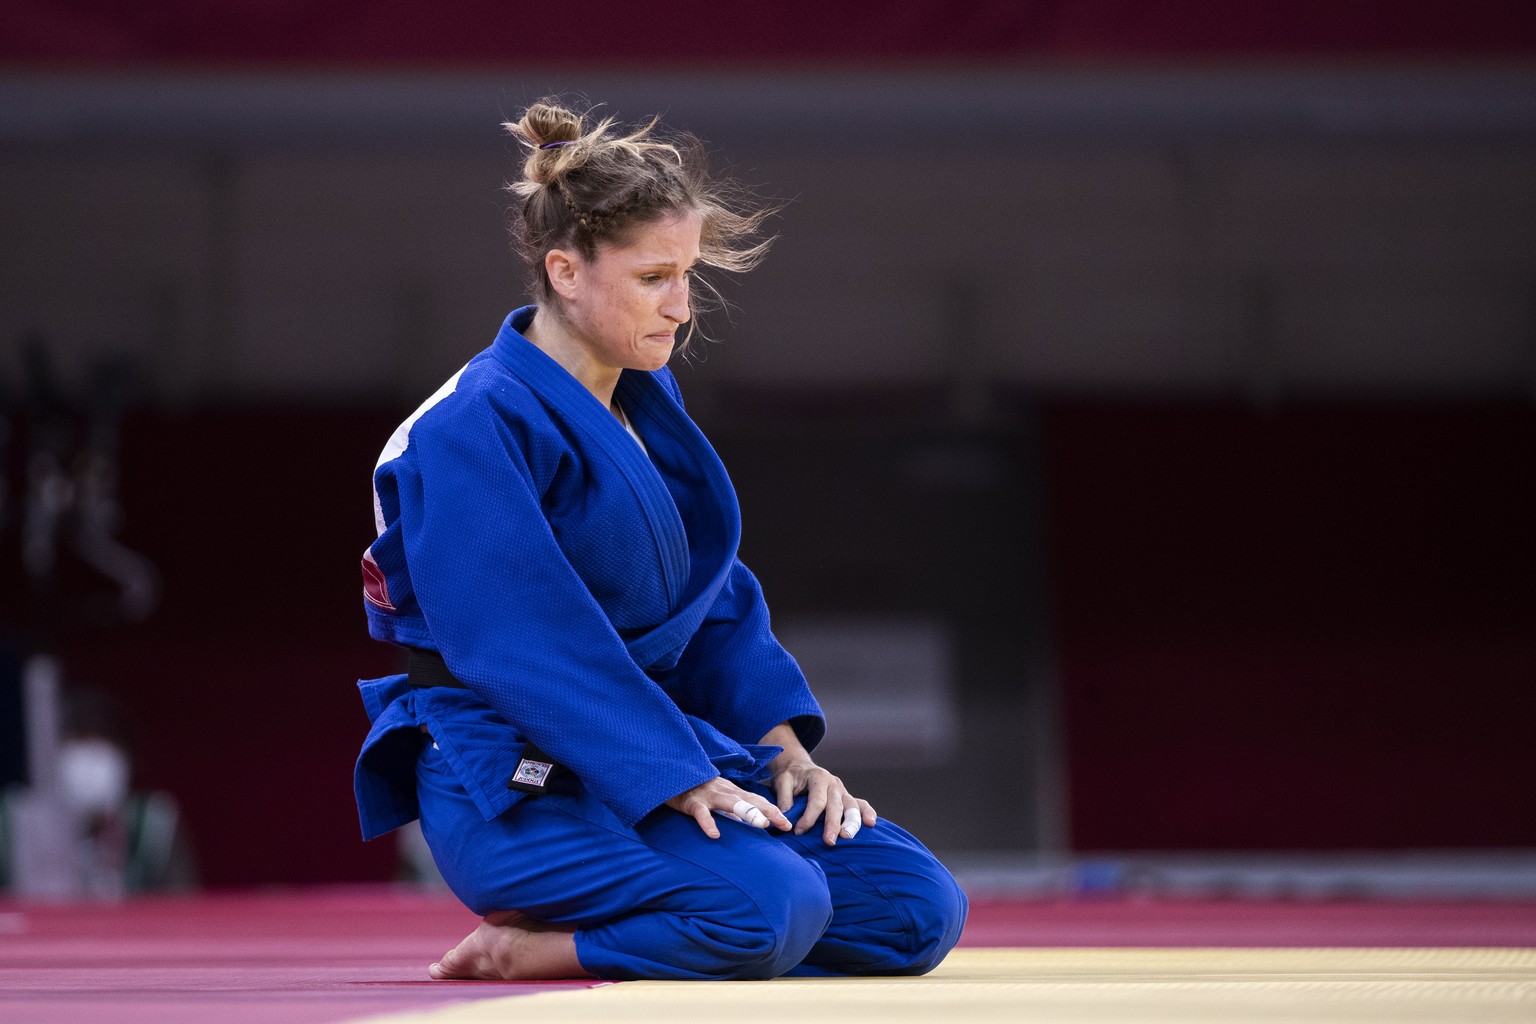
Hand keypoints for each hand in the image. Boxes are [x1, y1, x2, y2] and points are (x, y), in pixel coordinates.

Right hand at [663, 776, 791, 838]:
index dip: (773, 811)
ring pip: (731, 803)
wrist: (670, 776)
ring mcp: (709, 796)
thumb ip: (732, 812)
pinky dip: (708, 823)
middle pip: (751, 800)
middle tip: (785, 824)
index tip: (787, 824)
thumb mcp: (717, 800)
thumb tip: (749, 826)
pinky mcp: (692, 802)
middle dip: (769, 811)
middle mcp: (724, 791)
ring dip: (748, 813)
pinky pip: (701, 813)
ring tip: (762, 825)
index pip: (757, 801)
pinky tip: (715, 834)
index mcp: (732, 791)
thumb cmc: (695, 790)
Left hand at [760, 724, 877, 845]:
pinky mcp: (847, 797)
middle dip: (833, 824)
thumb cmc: (791, 776)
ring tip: (848, 837)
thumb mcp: (782, 781)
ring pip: (852, 806)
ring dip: (851, 822)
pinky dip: (867, 813)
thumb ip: (783, 798)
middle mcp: (834, 783)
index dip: (808, 817)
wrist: (799, 767)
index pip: (817, 800)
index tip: (798, 832)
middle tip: (829, 842)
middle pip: (836, 805)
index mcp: (818, 777)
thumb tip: (784, 818)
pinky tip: (871, 824)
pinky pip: (861, 804)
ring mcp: (843, 790)